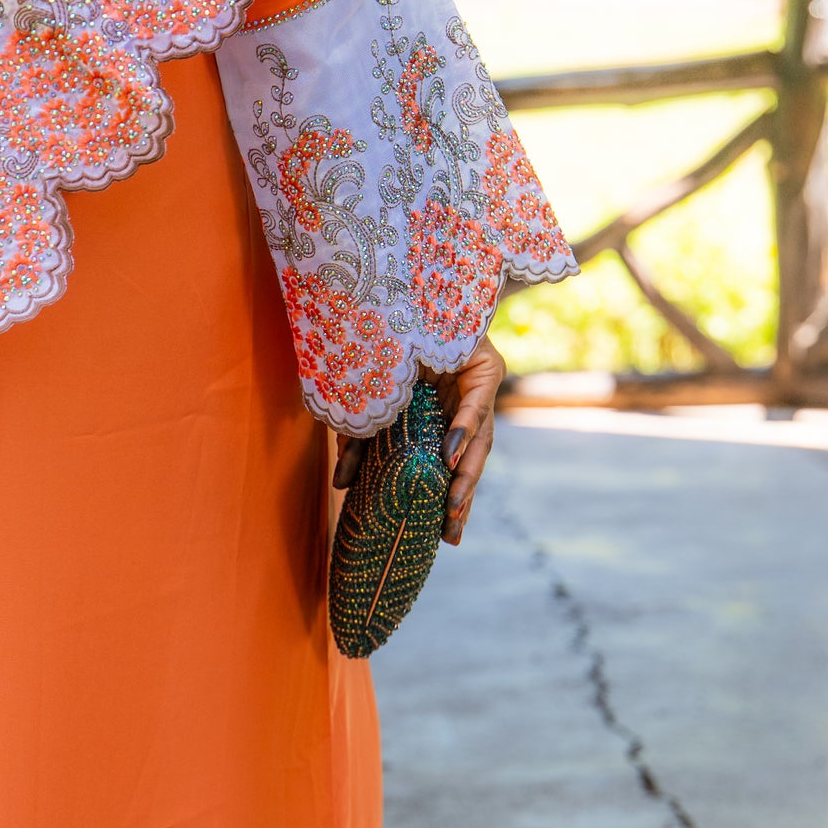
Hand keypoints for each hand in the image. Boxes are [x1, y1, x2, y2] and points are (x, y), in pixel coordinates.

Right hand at [333, 333, 506, 545]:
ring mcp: (479, 384)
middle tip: (450, 532)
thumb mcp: (365, 404)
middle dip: (459, 497)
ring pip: (481, 438)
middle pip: (471, 458)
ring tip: (451, 505)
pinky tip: (450, 456)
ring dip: (466, 474)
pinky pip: (476, 403)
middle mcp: (467, 401)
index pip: (451, 463)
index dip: (448, 498)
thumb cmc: (378, 345)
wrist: (392, 291)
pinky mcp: (485, 365)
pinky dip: (463, 430)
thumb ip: (359, 442)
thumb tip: (341, 486)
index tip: (444, 536)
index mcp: (443, 412)